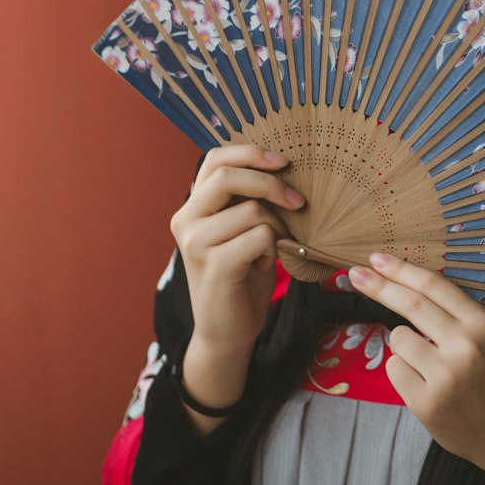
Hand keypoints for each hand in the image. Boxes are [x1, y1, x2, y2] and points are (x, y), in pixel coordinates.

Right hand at [171, 144, 304, 357]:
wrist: (227, 331)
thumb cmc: (242, 275)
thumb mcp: (243, 229)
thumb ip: (249, 199)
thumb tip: (285, 165)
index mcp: (193, 206)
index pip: (215, 159)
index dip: (250, 153)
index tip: (283, 161)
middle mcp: (186, 220)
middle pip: (228, 176)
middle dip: (271, 183)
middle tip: (299, 202)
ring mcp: (195, 243)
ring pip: (252, 210)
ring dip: (277, 227)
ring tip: (274, 248)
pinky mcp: (213, 265)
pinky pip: (259, 236)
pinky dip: (272, 249)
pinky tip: (265, 265)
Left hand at [349, 252, 484, 484]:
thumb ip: (453, 317)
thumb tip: (404, 286)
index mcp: (482, 324)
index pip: (433, 286)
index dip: (401, 269)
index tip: (376, 258)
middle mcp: (465, 346)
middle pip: (410, 304)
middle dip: (378, 286)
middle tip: (356, 275)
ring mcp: (445, 376)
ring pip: (398, 339)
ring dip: (403, 345)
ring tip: (428, 366)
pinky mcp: (427, 403)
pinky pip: (394, 370)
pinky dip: (402, 373)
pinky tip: (424, 385)